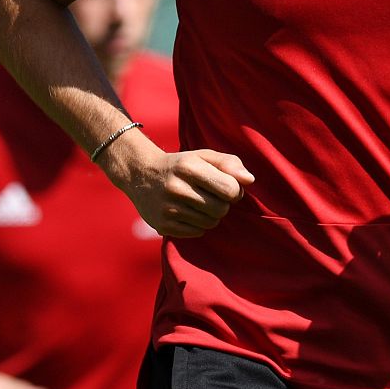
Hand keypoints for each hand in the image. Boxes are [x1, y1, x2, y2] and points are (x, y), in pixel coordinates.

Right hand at [107, 144, 252, 238]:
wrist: (140, 173)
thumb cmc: (182, 165)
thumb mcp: (203, 156)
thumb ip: (229, 163)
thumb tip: (249, 180)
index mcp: (189, 167)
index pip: (230, 189)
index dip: (234, 191)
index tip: (226, 187)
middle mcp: (176, 188)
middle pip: (221, 209)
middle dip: (223, 204)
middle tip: (212, 197)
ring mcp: (167, 208)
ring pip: (210, 223)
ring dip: (211, 215)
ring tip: (199, 204)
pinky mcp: (162, 225)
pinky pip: (197, 232)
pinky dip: (198, 225)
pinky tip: (188, 213)